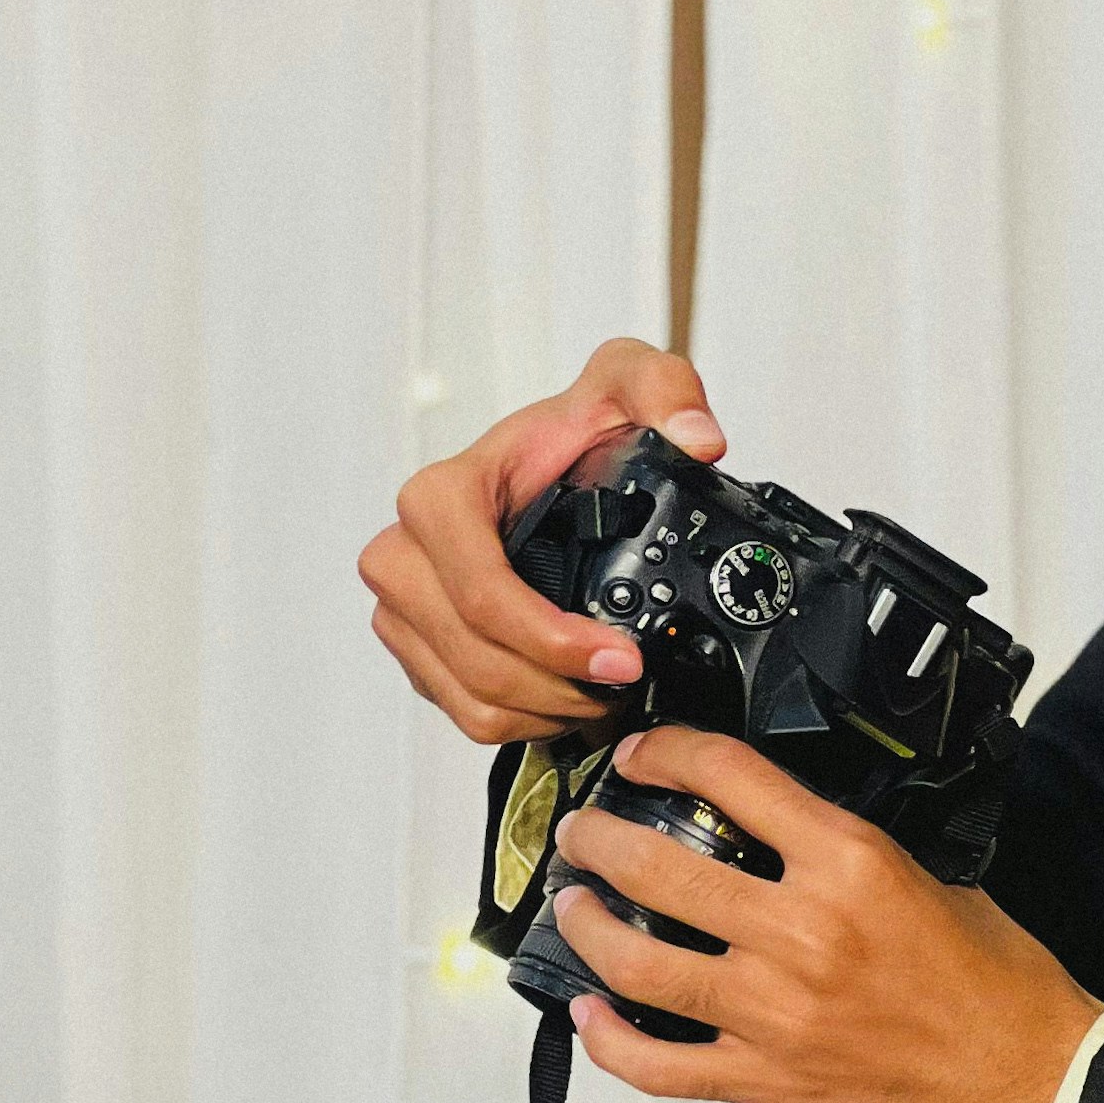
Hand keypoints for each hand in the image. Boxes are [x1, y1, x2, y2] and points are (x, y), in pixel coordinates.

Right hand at [359, 336, 727, 746]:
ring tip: (607, 692)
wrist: (547, 462)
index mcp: (440, 497)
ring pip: (470, 696)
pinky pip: (464, 712)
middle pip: (476, 657)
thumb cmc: (571, 429)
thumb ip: (665, 389)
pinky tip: (572, 695)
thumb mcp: (625, 382)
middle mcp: (405, 554)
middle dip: (560, 684)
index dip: (552, 640)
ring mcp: (406, 607)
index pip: (482, 593)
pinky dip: (524, 719)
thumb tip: (698, 437)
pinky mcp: (418, 647)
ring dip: (546, 709)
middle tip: (627, 680)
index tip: (621, 656)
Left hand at [549, 726, 1103, 1102]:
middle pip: (660, 868)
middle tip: (585, 830)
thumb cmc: (1001, 995)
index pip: (735, 780)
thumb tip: (796, 839)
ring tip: (573, 908)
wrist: (1031, 1089)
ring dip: (589, 929)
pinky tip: (591, 1015)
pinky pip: (659, 1064)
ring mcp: (774, 1012)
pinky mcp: (765, 1082)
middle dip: (602, 839)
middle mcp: (803, 932)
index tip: (647, 753)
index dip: (672, 753)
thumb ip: (857, 860)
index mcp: (853, 866)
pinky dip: (611, 1039)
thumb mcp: (938, 884)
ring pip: (638, 963)